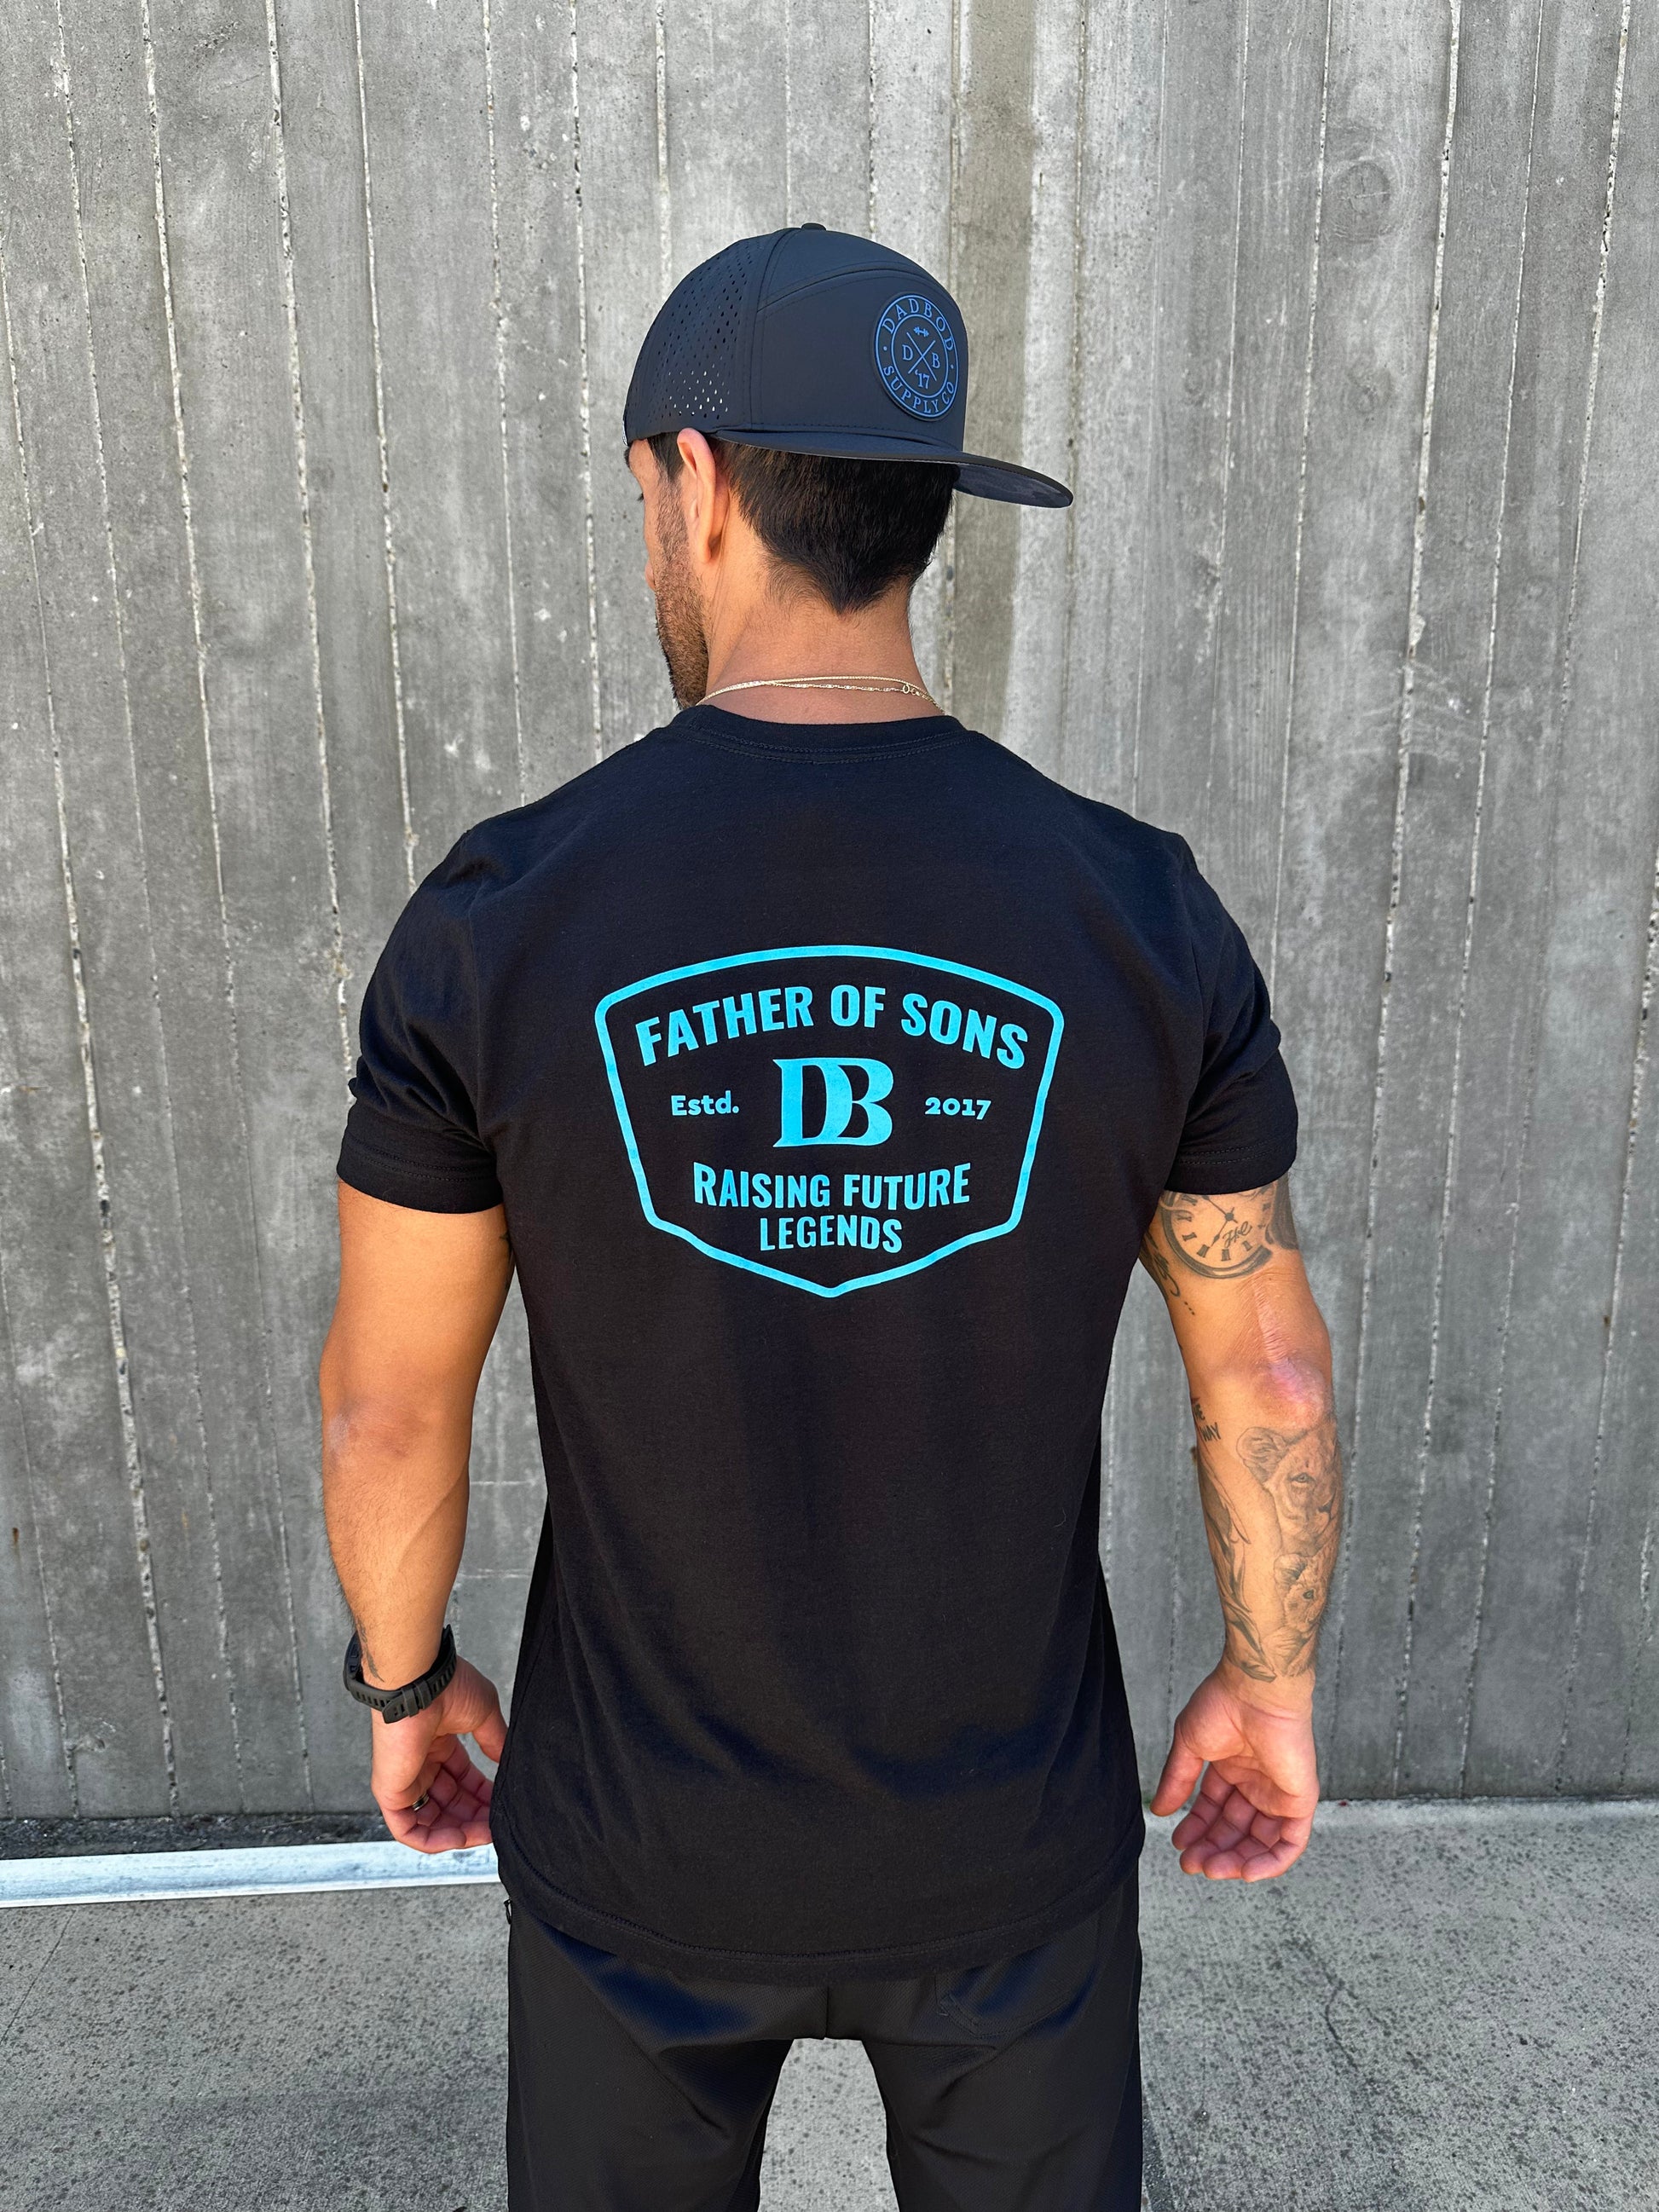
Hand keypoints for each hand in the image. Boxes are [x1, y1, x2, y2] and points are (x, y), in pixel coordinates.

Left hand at [369, 1659, 505, 1853]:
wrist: (420, 1682)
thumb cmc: (447, 1687)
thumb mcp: (484, 1715)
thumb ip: (494, 1742)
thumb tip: (506, 1762)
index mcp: (438, 1744)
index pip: (462, 1781)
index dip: (483, 1796)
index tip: (503, 1804)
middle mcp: (420, 1764)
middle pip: (449, 1804)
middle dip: (475, 1817)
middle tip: (497, 1824)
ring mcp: (404, 1779)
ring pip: (430, 1821)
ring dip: (459, 1832)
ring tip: (484, 1833)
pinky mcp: (390, 1793)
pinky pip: (408, 1829)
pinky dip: (433, 1840)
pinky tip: (459, 1838)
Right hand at [1150, 1663, 1318, 1879]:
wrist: (1255, 1692)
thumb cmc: (1223, 1705)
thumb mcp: (1189, 1746)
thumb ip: (1177, 1781)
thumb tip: (1160, 1810)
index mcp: (1232, 1768)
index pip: (1215, 1810)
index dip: (1197, 1830)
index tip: (1179, 1844)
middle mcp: (1257, 1783)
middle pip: (1236, 1830)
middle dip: (1213, 1849)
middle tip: (1192, 1864)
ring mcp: (1279, 1793)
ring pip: (1261, 1842)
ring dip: (1237, 1861)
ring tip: (1211, 1868)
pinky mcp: (1300, 1800)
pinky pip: (1290, 1842)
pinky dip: (1271, 1862)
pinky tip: (1244, 1871)